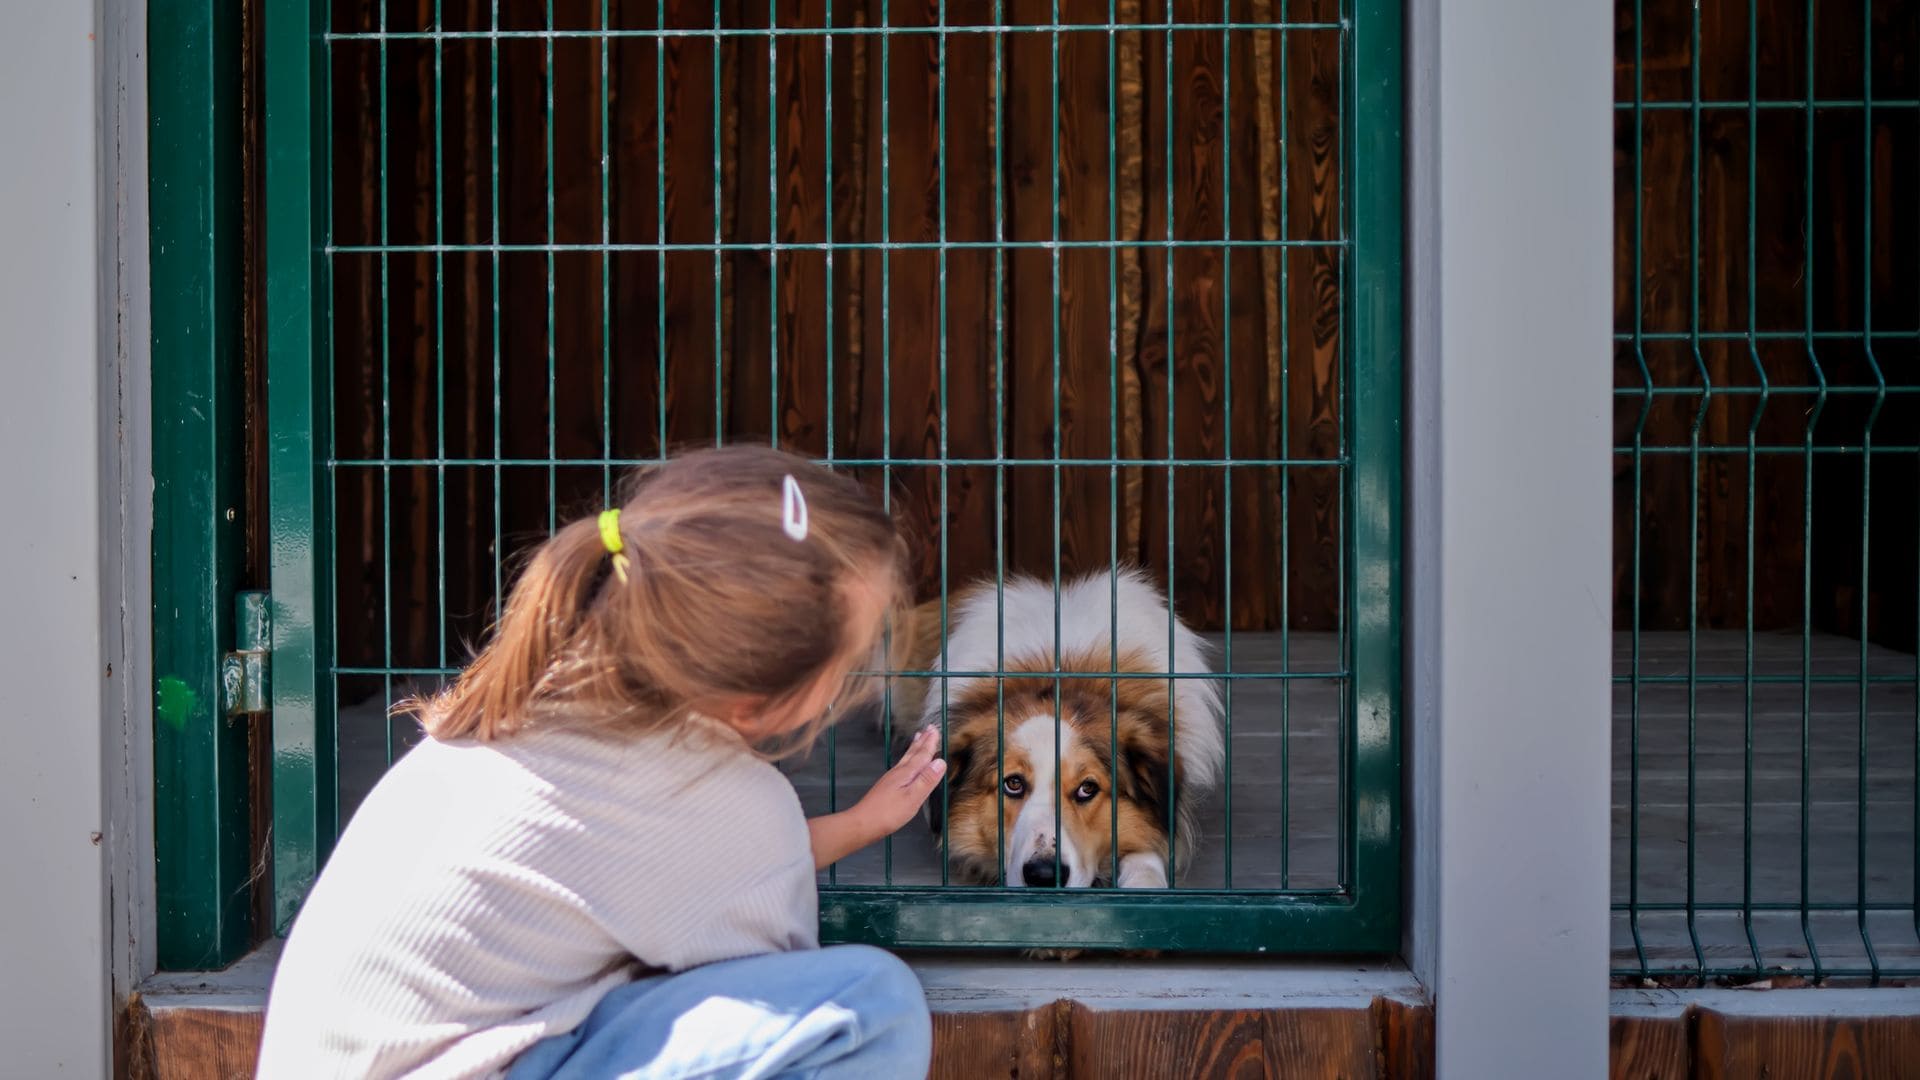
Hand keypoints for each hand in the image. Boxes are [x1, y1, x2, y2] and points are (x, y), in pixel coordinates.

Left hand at [807, 728, 946, 869]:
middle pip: (913, 753)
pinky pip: (901, 766)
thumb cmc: (887, 814)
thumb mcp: (912, 798)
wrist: (862, 823)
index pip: (922, 755)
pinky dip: (907, 759)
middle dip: (923, 741)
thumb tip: (940, 762)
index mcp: (906, 774)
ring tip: (918, 738)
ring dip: (914, 747)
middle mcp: (898, 773)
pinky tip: (906, 763)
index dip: (930, 743)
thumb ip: (927, 780)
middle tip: (929, 728)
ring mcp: (891, 779)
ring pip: (906, 758)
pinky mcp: (887, 786)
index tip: (936, 730)